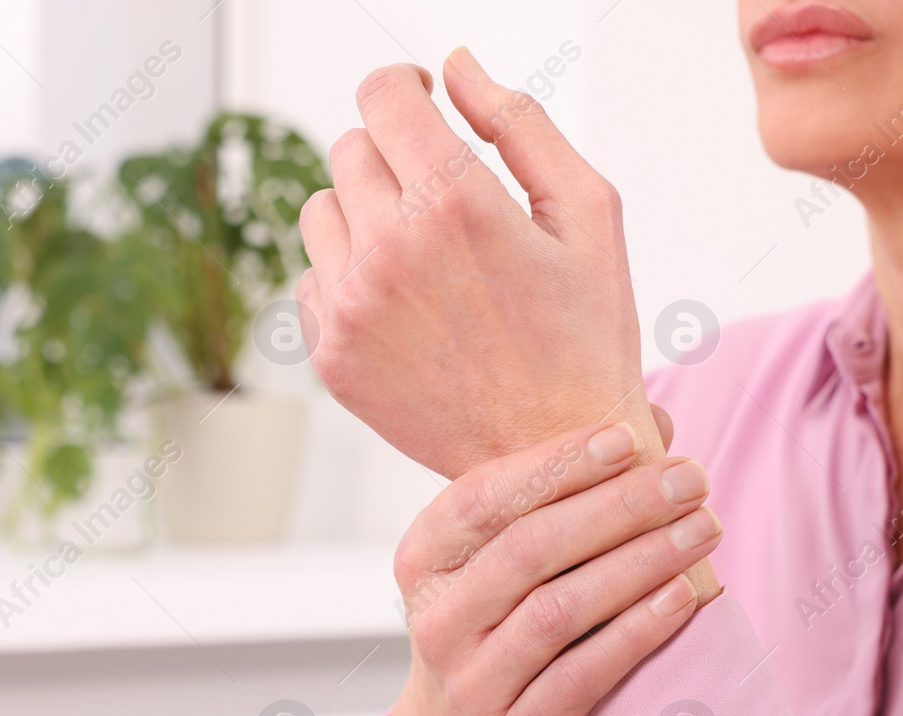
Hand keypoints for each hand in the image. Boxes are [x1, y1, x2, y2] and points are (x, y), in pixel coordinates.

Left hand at [298, 48, 715, 600]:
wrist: (558, 459)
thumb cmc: (585, 335)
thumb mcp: (589, 214)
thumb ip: (521, 124)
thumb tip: (455, 68)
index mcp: (454, 204)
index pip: (382, 96)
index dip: (404, 87)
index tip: (422, 105)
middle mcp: (389, 251)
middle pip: (350, 148)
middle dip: (395, 157)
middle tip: (443, 200)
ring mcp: (352, 309)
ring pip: (322, 211)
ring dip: (364, 215)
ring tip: (424, 258)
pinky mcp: (333, 358)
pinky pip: (313, 279)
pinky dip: (350, 279)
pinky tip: (407, 309)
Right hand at [373, 418, 721, 715]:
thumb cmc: (497, 628)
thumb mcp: (499, 562)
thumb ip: (563, 495)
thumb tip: (656, 426)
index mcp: (423, 558)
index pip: (483, 497)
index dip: (555, 465)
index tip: (626, 439)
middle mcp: (436, 618)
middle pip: (530, 549)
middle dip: (619, 507)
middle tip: (689, 479)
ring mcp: (471, 681)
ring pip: (559, 610)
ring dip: (640, 563)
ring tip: (701, 529)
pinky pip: (584, 673)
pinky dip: (638, 630)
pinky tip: (683, 596)